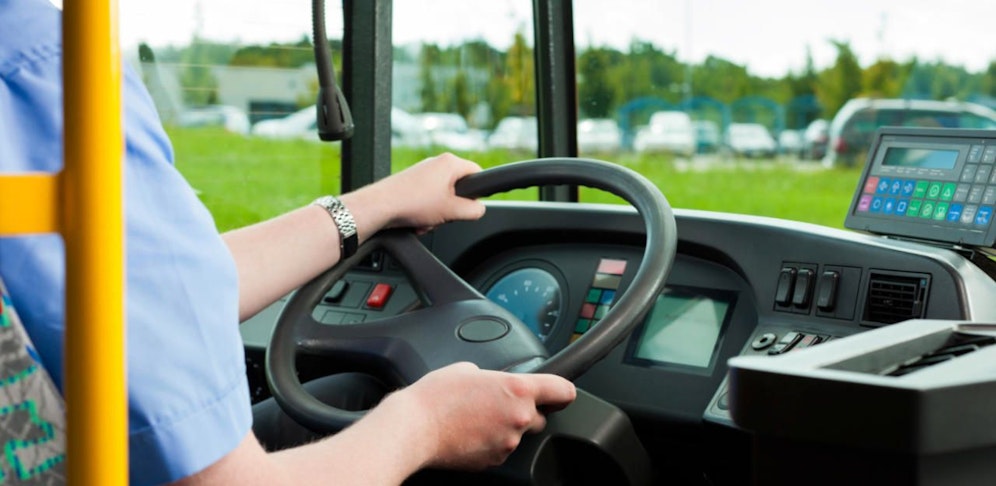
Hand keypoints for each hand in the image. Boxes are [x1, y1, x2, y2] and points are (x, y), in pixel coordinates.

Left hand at [340, 153, 485, 239]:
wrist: (380, 206)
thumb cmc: (411, 202)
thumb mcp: (452, 211)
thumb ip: (473, 210)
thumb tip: (479, 209)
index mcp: (450, 163)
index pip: (477, 173)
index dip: (478, 192)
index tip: (471, 206)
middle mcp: (436, 163)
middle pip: (459, 188)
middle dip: (452, 208)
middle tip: (444, 215)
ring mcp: (423, 172)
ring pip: (443, 197)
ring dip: (438, 214)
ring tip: (427, 220)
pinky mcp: (412, 183)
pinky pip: (428, 199)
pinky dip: (426, 212)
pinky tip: (417, 220)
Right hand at [389, 362, 576, 470]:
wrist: (413, 428)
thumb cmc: (435, 396)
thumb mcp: (466, 369)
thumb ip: (491, 376)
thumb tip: (492, 383)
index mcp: (519, 389)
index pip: (563, 391)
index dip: (562, 392)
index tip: (560, 394)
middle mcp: (519, 417)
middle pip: (539, 417)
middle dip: (524, 411)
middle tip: (496, 404)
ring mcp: (508, 442)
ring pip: (517, 434)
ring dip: (503, 427)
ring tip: (474, 418)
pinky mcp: (494, 460)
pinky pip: (500, 448)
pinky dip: (489, 441)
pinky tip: (468, 432)